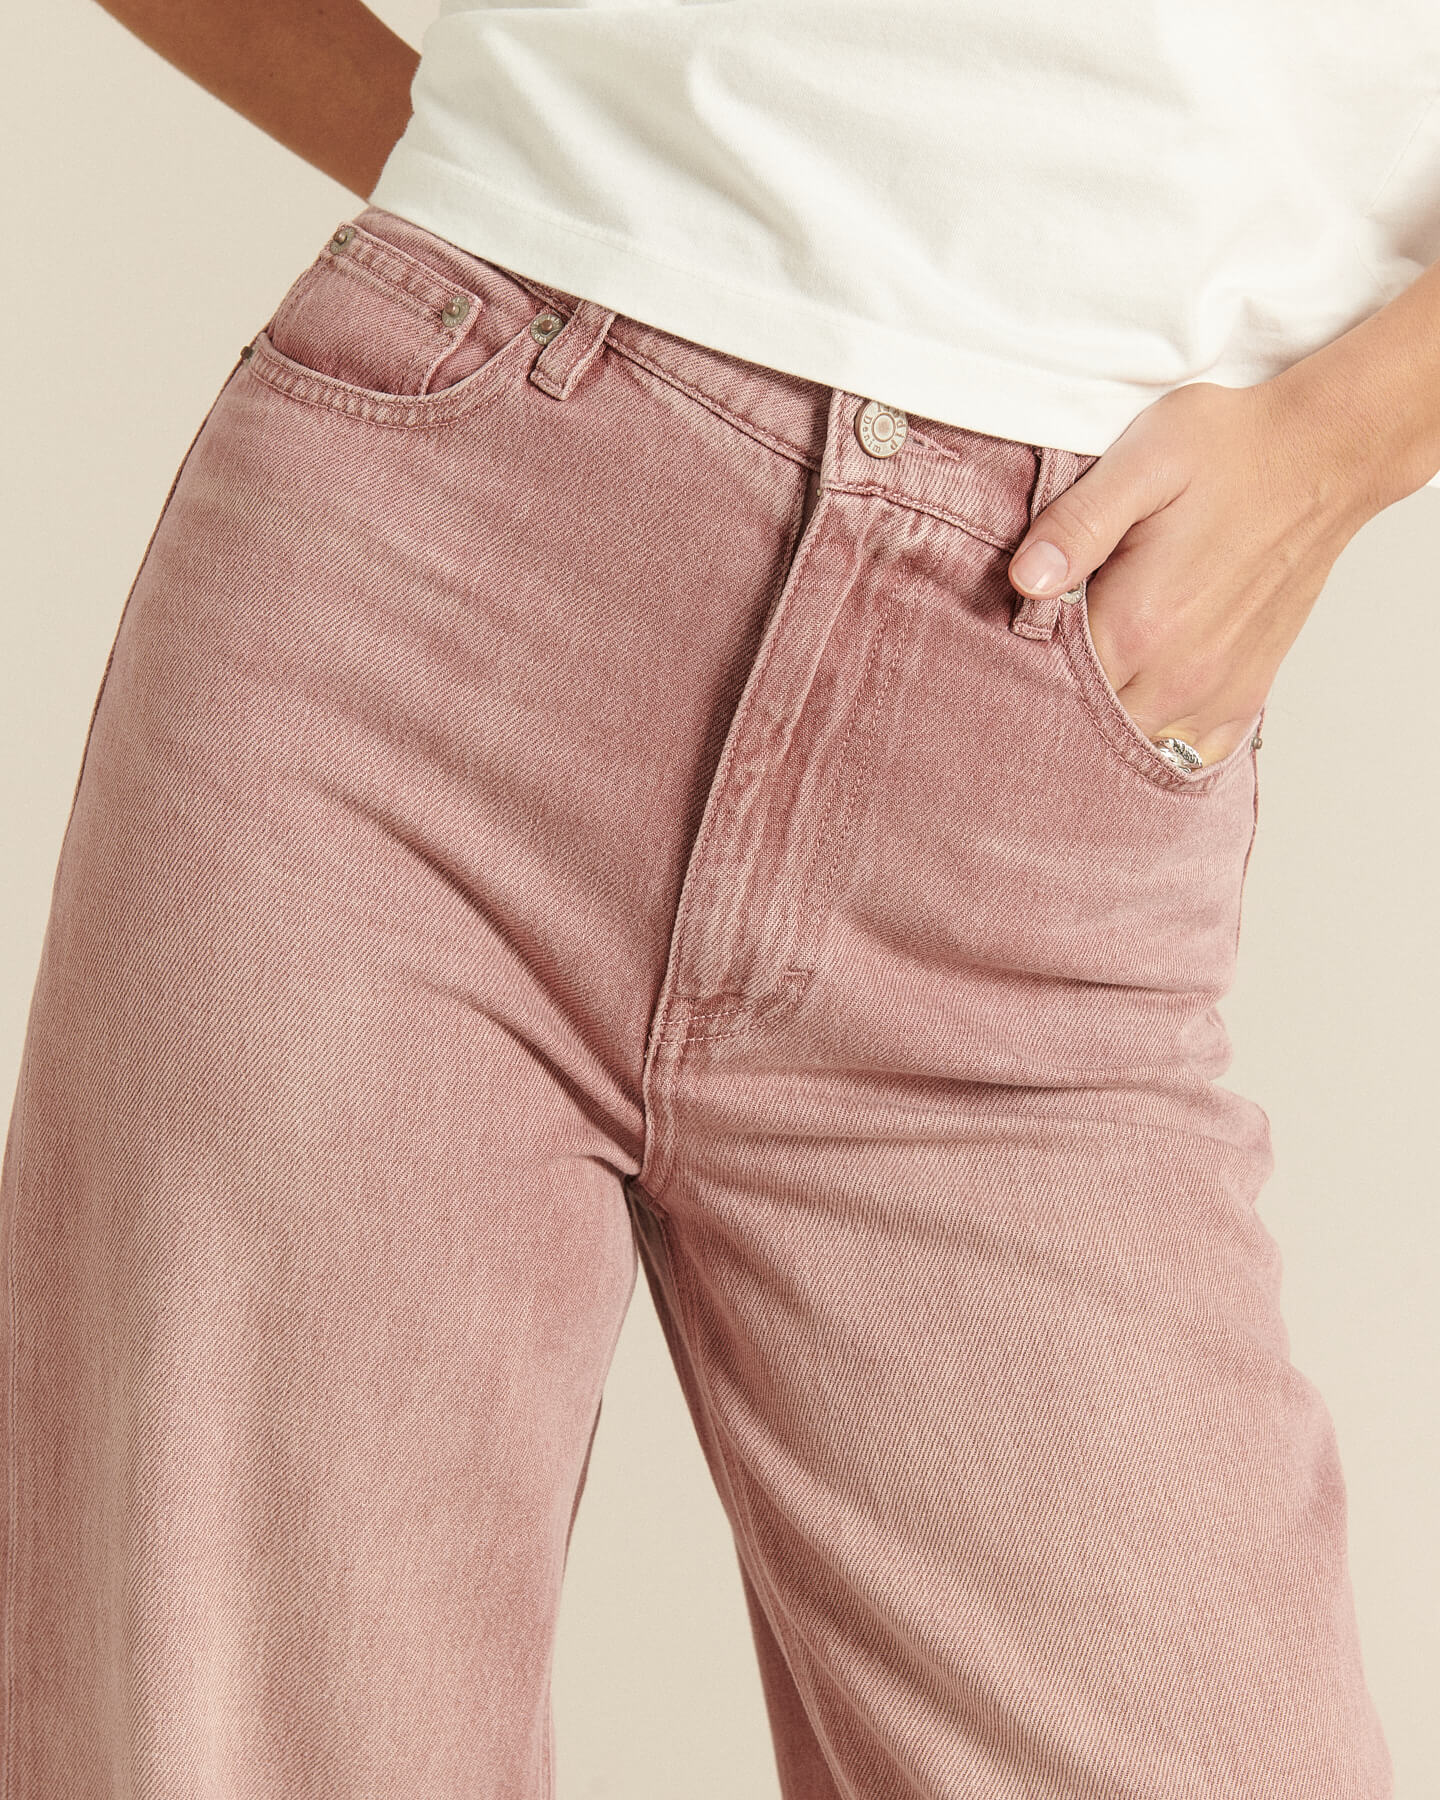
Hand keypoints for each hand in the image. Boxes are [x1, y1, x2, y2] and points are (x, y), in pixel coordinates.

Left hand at [1005, 371, 1396, 766]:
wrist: (1326, 452)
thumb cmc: (1233, 449)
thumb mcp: (1142, 462)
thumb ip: (1078, 525)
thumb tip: (1025, 579)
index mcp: (1138, 625)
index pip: (1049, 683)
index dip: (1018, 670)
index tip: (1003, 649)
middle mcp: (1178, 673)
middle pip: (1087, 724)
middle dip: (1056, 704)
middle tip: (1037, 670)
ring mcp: (1217, 688)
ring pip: (1137, 744)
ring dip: (1105, 727)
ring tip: (1085, 689)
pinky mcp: (1248, 688)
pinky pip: (1196, 750)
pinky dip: (1164, 742)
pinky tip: (1142, 713)